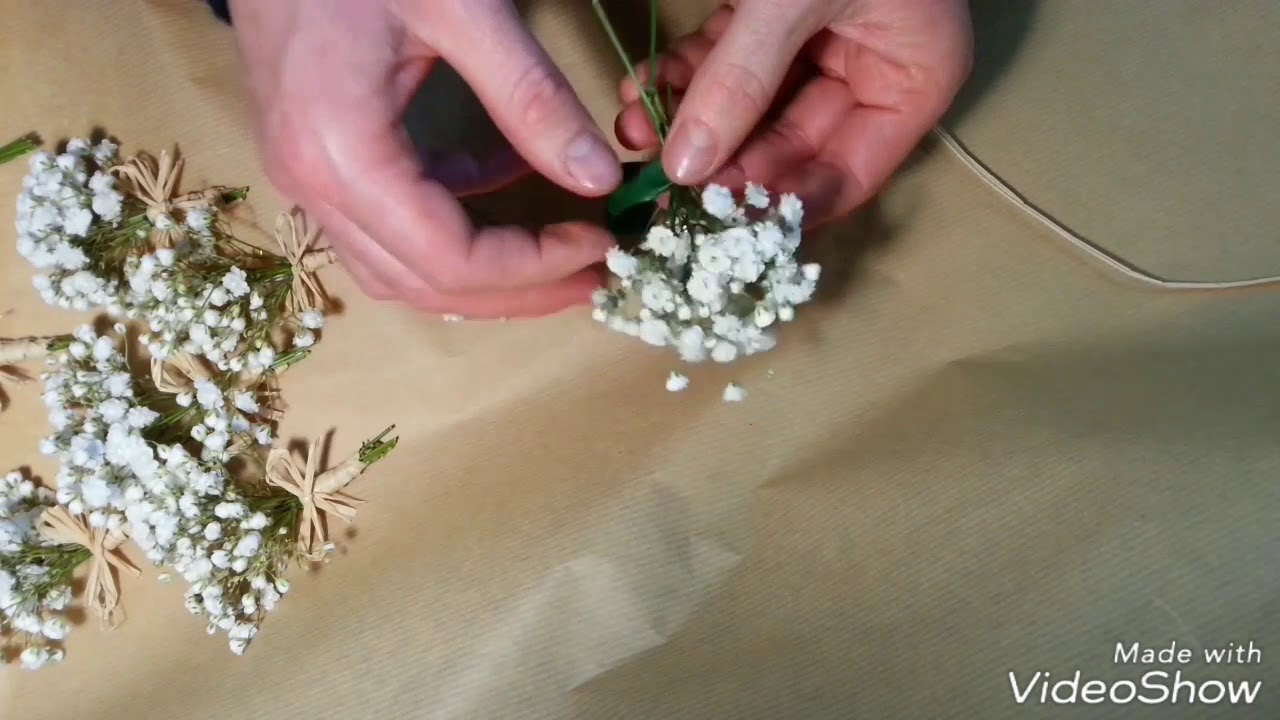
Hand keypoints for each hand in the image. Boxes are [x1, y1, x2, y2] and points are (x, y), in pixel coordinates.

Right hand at [227, 0, 622, 317]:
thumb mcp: (461, 8)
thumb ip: (530, 96)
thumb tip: (597, 176)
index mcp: (341, 152)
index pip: (450, 260)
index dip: (534, 268)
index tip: (600, 243)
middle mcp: (312, 184)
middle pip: (425, 285)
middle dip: (518, 292)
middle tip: (595, 276)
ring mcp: (305, 176)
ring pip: (400, 271)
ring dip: (484, 274)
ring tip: (560, 255)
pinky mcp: (314, 158)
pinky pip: (384, 227)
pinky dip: (449, 226)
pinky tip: (502, 184)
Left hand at [615, 0, 971, 224]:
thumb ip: (741, 79)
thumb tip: (686, 165)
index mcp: (914, 78)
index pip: (848, 176)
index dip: (781, 205)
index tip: (716, 227)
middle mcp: (875, 70)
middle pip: (793, 150)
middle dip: (722, 166)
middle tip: (659, 197)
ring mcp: (827, 44)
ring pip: (754, 112)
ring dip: (693, 126)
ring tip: (636, 142)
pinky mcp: (781, 18)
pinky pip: (734, 65)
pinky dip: (689, 78)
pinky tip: (643, 95)